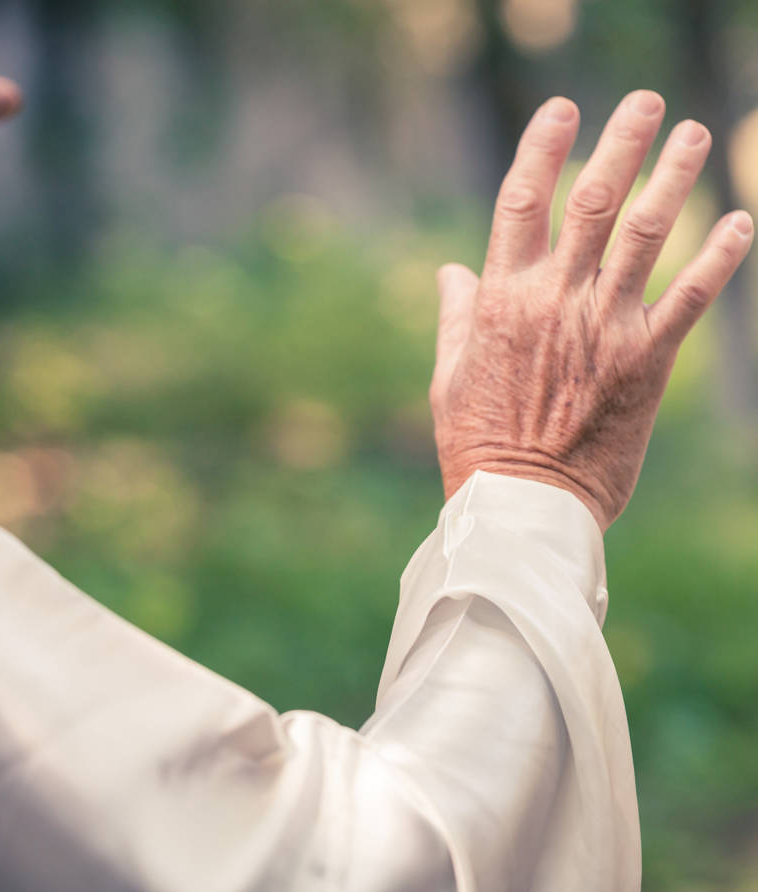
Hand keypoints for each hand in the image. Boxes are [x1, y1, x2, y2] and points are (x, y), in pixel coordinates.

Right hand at [431, 91, 752, 530]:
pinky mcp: (647, 362)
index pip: (522, 202)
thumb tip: (449, 269)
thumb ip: (455, 315)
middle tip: (646, 103)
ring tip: (695, 134)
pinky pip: (691, 295)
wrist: (522, 504)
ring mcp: (604, 328)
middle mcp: (555, 300)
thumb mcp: (448, 376)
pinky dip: (720, 255)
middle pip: (594, 201)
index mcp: (501, 300)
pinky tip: (740, 220)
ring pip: (648, 233)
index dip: (544, 148)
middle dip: (622, 142)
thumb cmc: (477, 443)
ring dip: (676, 176)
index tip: (562, 109)